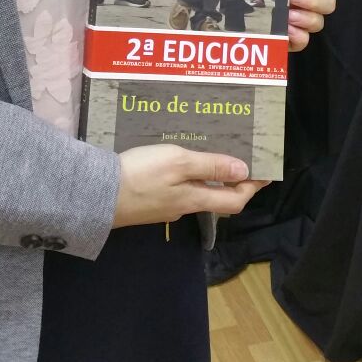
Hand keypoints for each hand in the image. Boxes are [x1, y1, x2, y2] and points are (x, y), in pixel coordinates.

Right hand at [112, 144, 267, 226]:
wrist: (95, 195)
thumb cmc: (141, 175)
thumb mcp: (178, 163)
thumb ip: (211, 167)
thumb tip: (245, 172)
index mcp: (194, 199)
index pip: (234, 200)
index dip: (252, 187)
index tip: (266, 173)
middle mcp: (182, 207)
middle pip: (217, 198)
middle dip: (233, 181)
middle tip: (242, 159)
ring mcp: (164, 207)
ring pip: (196, 193)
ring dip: (209, 178)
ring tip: (212, 154)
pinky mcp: (148, 202)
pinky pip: (177, 190)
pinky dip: (187, 178)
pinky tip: (179, 163)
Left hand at [287, 0, 335, 50]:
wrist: (233, 15)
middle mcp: (306, 3)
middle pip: (328, 2)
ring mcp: (301, 24)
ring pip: (318, 22)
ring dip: (305, 18)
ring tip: (287, 16)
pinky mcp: (292, 41)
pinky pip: (304, 41)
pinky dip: (298, 36)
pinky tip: (287, 31)